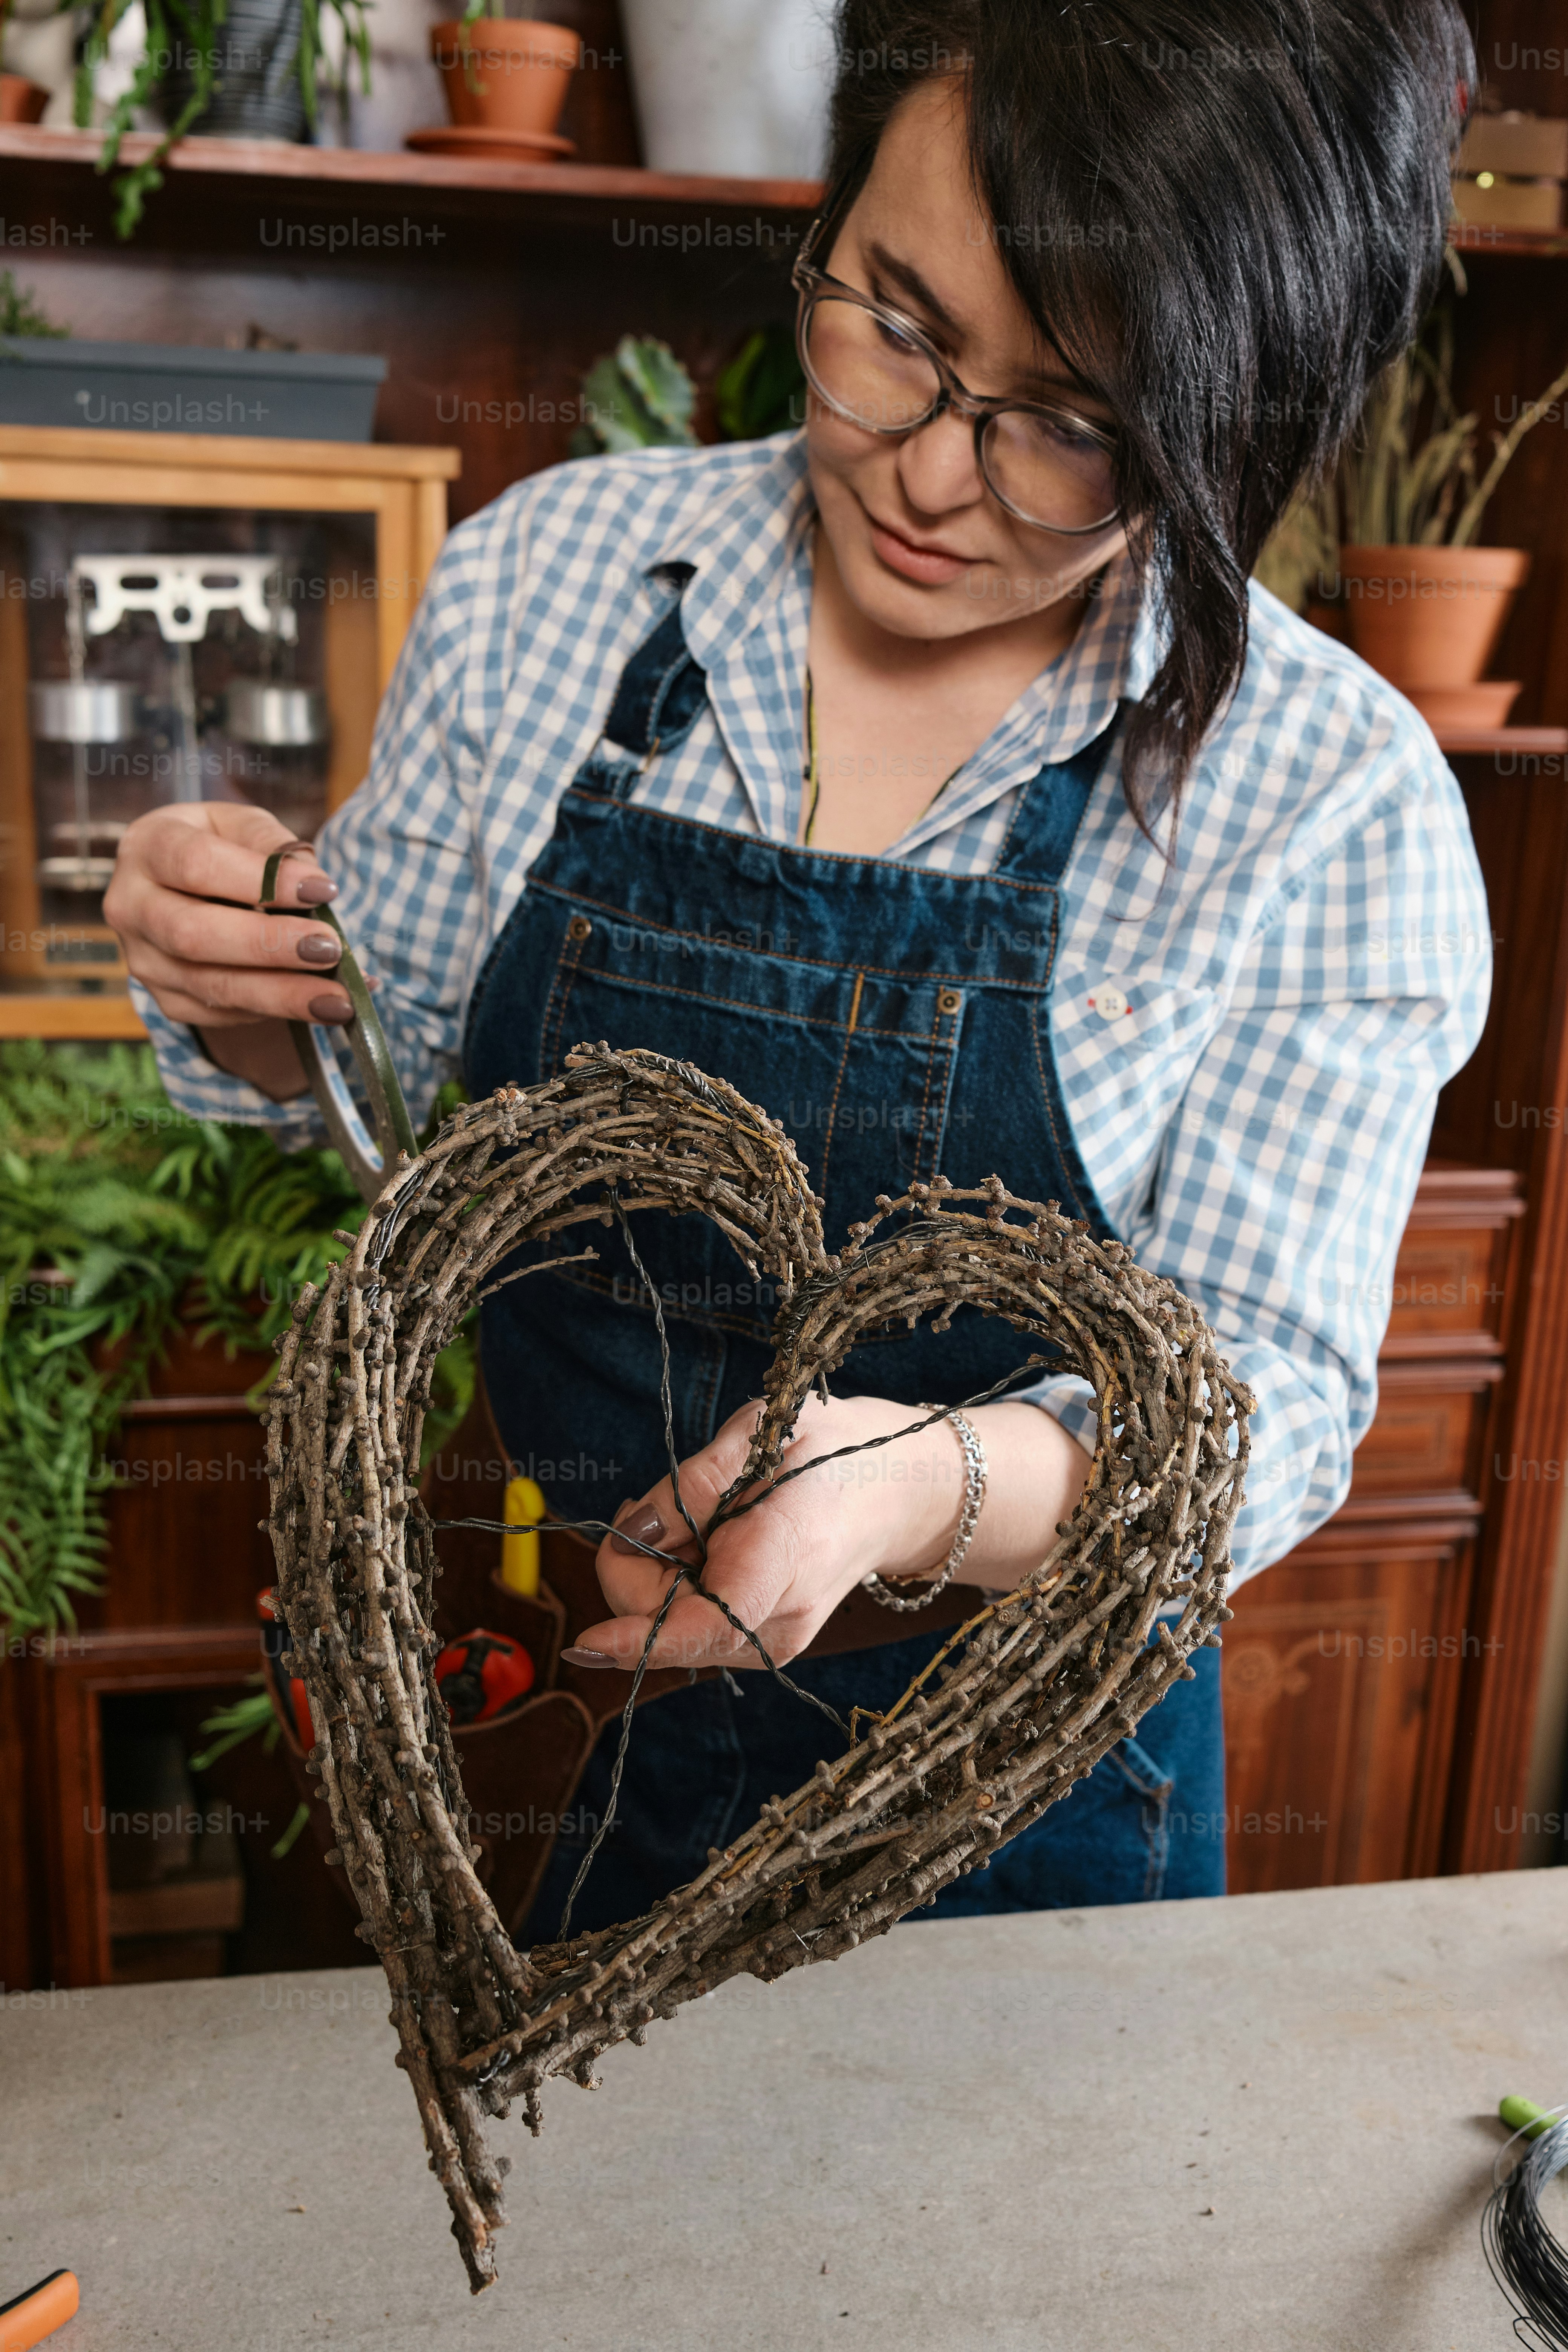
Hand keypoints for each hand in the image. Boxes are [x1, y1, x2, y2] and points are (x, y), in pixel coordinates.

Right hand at [104, 801, 350, 1029]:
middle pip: (193, 934)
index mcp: (147, 846)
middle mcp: (130, 906)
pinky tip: (321, 1005)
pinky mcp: (167, 999)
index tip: (322, 889)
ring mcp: (143, 960)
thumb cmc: (221, 848)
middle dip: (269, 945)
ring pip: (210, 986)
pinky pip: (221, 1013)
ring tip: (339, 1000)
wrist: (184, 887)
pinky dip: (276, 1010)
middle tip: (329, 948)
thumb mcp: (243, 827)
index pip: (196, 864)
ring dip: (281, 995)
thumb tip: (315, 885)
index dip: (260, 881)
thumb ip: (274, 846)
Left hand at [567, 1394, 1091, 1673]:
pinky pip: (689, 1622)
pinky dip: (678, 1583)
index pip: (697, 1624)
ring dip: (658, 1572)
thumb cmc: (834, 1452)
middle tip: (665, 1502)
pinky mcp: (763, 1642)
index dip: (635, 1635)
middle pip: (662, 1619)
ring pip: (669, 1624)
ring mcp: (771, 1640)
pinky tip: (709, 1541)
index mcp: (781, 1564)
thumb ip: (691, 1486)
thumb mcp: (762, 1437)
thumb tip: (633, 1533)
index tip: (584, 1640)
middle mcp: (776, 1623)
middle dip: (638, 1563)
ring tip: (702, 1514)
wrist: (897, 1492)